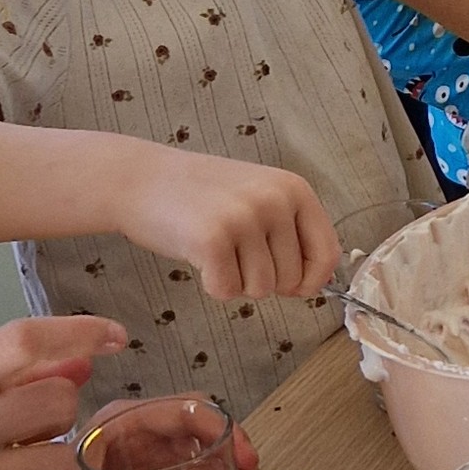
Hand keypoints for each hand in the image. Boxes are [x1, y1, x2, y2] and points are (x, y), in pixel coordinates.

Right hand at [123, 142, 344, 300]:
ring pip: (260, 290)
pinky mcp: (213, 239)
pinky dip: (211, 285)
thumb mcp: (258, 197)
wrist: (142, 178)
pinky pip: (227, 291)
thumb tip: (319, 281)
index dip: (311, 281)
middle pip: (291, 280)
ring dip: (236, 281)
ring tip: (216, 249)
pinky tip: (197, 256)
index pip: (326, 254)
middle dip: (262, 280)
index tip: (292, 286)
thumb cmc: (200, 195)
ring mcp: (245, 218)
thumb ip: (291, 233)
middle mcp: (275, 200)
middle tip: (233, 251)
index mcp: (293, 188)